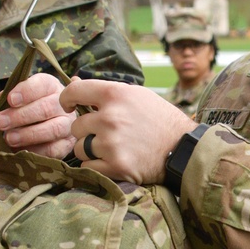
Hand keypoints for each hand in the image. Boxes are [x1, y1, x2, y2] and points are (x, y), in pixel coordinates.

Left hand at [0, 73, 76, 159]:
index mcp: (51, 87)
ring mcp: (68, 125)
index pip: (42, 85)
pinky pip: (53, 149)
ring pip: (52, 129)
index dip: (26, 92)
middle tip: (1, 122)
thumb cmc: (32, 107)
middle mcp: (63, 104)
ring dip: (28, 135)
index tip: (11, 100)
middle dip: (21, 116)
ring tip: (9, 138)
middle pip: (46, 108)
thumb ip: (12, 97)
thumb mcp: (23, 97)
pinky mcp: (67, 145)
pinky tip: (21, 150)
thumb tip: (1, 98)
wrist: (52, 124)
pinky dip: (36, 151)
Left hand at [59, 79, 196, 183]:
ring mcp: (111, 143)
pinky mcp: (116, 166)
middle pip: (76, 126)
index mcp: (115, 94)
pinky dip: (96, 167)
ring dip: (90, 150)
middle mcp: (110, 117)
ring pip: (80, 148)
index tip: (69, 106)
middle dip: (86, 131)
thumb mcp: (135, 95)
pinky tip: (112, 161)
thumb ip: (104, 91)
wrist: (183, 147)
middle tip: (105, 134)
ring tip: (111, 148)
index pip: (73, 92)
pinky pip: (88, 167)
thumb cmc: (158, 118)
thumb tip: (72, 81)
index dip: (66, 99)